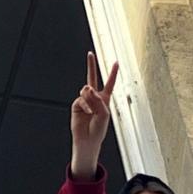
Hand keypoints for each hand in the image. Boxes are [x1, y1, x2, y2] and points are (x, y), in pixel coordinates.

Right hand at [70, 51, 118, 179]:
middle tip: (90, 54)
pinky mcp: (76, 105)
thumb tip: (87, 88)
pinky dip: (85, 105)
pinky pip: (80, 99)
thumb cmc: (99, 129)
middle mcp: (94, 98)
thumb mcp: (104, 113)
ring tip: (92, 108)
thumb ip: (98, 99)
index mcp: (104, 99)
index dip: (112, 73)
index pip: (109, 83)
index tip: (116, 62)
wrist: (87, 139)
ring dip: (90, 98)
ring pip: (86, 90)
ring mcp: (85, 101)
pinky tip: (87, 112)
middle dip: (91, 65)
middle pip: (92, 78)